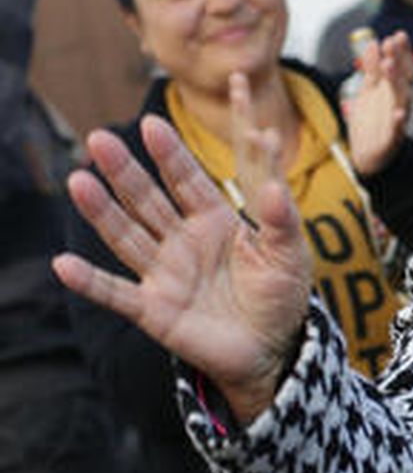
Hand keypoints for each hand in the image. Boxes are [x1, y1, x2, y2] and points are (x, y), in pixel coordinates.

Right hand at [52, 101, 312, 422]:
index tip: (153, 123)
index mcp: (215, 220)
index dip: (171, 154)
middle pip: (148, 200)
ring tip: (78, 182)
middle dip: (126, 171)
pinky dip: (90, 282)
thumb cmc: (281, 295)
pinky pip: (116, 293)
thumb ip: (281, 221)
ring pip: (127, 236)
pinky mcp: (153, 310)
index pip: (188, 181)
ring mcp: (164, 273)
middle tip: (100, 139)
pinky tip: (63, 265)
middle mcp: (183, 241)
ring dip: (102, 212)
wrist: (272, 348)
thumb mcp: (289, 254)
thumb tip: (277, 185)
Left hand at [344, 30, 412, 175]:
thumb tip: (373, 43)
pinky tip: (399, 113)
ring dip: (396, 82)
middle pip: (401, 78)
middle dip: (397, 60)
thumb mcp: (367, 91)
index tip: (397, 35)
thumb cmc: (370, 123)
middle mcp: (398, 102)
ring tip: (389, 66)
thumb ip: (370, 68)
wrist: (367, 156)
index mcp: (392, 90)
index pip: (400, 67)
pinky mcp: (392, 139)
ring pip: (401, 99)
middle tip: (390, 43)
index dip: (400, 51)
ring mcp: (397, 119)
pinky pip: (397, 130)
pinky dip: (399, 122)